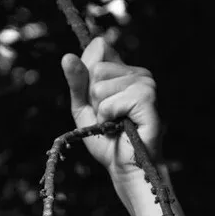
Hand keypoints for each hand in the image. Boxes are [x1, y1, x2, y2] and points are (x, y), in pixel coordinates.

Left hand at [61, 36, 159, 182]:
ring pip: (101, 87)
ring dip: (101, 112)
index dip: (88, 75)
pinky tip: (122, 127)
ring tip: (116, 124)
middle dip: (93, 99)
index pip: (99, 48)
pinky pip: (111, 102)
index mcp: (125, 71)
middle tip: (108, 118)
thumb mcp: (84, 108)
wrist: (125, 167)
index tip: (96, 100)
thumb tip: (67, 56)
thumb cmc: (107, 140)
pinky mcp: (147, 98)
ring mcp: (146, 83)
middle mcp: (139, 72)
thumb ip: (77, 82)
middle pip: (96, 69)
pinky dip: (109, 119)